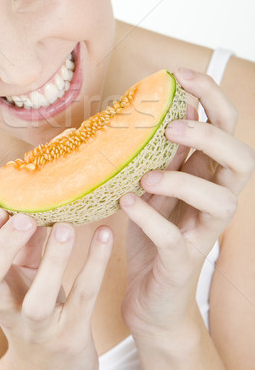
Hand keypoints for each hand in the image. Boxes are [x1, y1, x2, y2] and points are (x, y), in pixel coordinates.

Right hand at [0, 208, 112, 369]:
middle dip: (0, 248)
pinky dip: (94, 265)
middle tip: (23, 217)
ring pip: (37, 301)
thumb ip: (23, 241)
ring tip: (64, 227)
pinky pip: (82, 299)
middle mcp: (6, 310)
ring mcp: (38, 328)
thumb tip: (31, 195)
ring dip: (51, 261)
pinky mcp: (71, 335)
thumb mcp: (22, 275)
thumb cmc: (34, 307)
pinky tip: (104, 234)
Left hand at [119, 67, 254, 341]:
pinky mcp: (183, 260)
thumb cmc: (153, 231)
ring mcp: (203, 231)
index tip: (180, 74)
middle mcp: (216, 199)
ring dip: (184, 181)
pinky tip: (127, 203)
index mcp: (209, 173)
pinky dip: (150, 218)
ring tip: (147, 176)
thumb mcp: (156, 183)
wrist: (148, 295)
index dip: (211, 96)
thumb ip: (163, 150)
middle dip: (211, 136)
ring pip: (220, 201)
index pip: (227, 126)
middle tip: (173, 128)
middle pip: (242, 160)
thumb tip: (161, 104)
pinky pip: (175, 237)